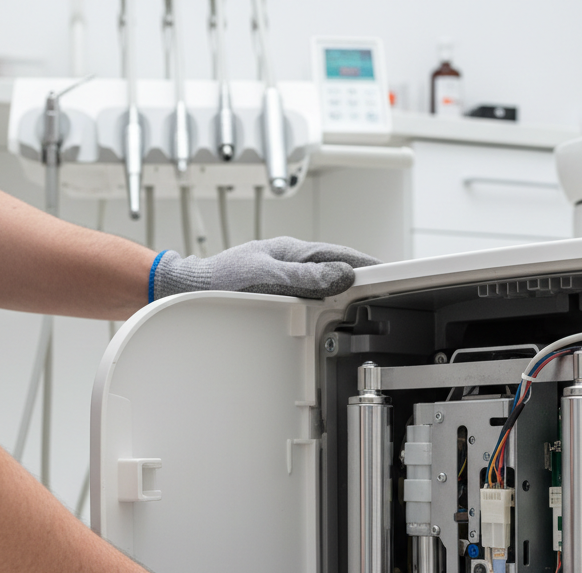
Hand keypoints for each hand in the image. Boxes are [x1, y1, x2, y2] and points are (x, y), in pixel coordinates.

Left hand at [151, 237, 379, 301]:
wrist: (187, 290)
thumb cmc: (217, 282)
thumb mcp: (266, 278)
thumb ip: (306, 277)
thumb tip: (342, 275)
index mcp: (293, 251)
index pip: (343, 256)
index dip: (370, 267)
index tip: (393, 276)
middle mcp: (293, 260)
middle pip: (340, 267)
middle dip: (365, 278)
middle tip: (388, 293)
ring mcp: (287, 274)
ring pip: (328, 281)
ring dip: (347, 290)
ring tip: (367, 302)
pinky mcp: (280, 289)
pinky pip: (314, 292)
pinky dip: (329, 300)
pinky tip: (333, 311)